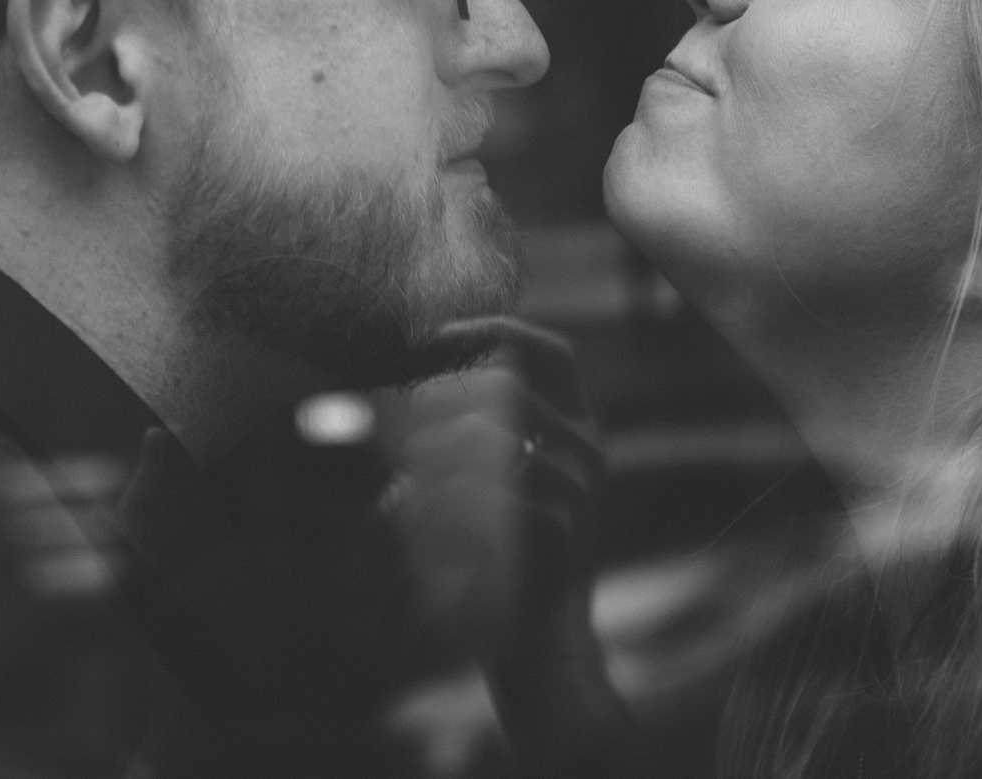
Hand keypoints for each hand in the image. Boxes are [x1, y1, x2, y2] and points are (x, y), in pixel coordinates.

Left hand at [410, 317, 647, 778]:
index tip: (436, 336)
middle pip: (507, 386)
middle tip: (393, 427)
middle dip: (439, 397)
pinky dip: (438, 505)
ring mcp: (578, 491)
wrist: (540, 650)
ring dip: (428, 454)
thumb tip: (408, 385)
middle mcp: (588, 451)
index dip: (495, 330)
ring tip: (400, 488)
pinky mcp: (559, 531)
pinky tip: (418, 528)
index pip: (552, 351)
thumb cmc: (506, 563)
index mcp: (578, 430)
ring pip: (488, 437)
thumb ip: (474, 434)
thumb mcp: (497, 487)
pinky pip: (483, 494)